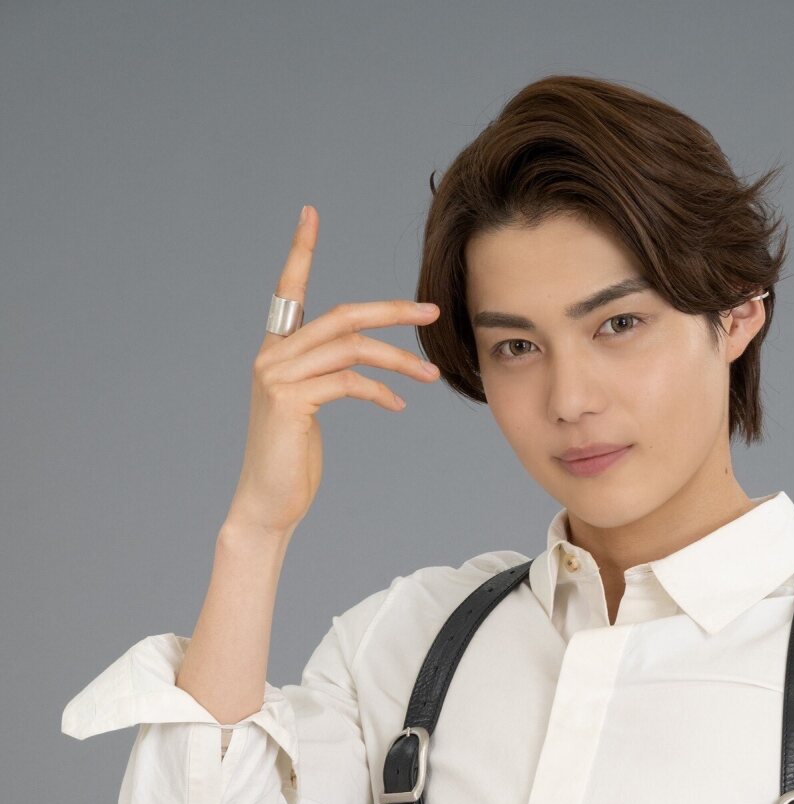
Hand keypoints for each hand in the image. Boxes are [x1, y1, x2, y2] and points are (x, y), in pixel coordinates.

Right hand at [226, 204, 442, 539]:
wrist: (266, 503)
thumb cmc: (291, 461)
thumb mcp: (311, 409)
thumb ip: (329, 377)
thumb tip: (365, 367)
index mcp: (276, 352)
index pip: (288, 291)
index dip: (300, 251)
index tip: (310, 213)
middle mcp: (272, 356)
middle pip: (340, 316)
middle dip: (390, 312)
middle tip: (430, 311)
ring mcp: (277, 376)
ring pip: (351, 349)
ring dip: (398, 362)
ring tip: (430, 376)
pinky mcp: (289, 400)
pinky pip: (348, 383)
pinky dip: (379, 393)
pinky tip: (397, 406)